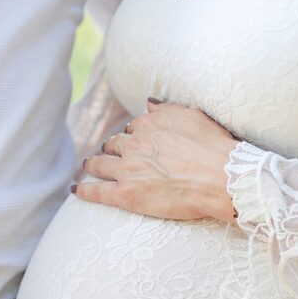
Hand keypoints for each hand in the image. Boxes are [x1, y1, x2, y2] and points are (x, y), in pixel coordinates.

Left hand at [75, 99, 237, 222]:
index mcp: (149, 124)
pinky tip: (75, 189)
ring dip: (93, 164)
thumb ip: (166, 109)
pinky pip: (97, 191)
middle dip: (111, 148)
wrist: (221, 177)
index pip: (132, 129)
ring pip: (100, 164)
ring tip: (89, 167)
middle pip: (113, 145)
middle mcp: (134, 144)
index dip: (133, 136)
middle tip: (110, 155)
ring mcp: (127, 169)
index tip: (135, 142)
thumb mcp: (192, 116)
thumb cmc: (214, 147)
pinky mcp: (126, 194)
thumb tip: (148, 104)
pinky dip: (83, 189)